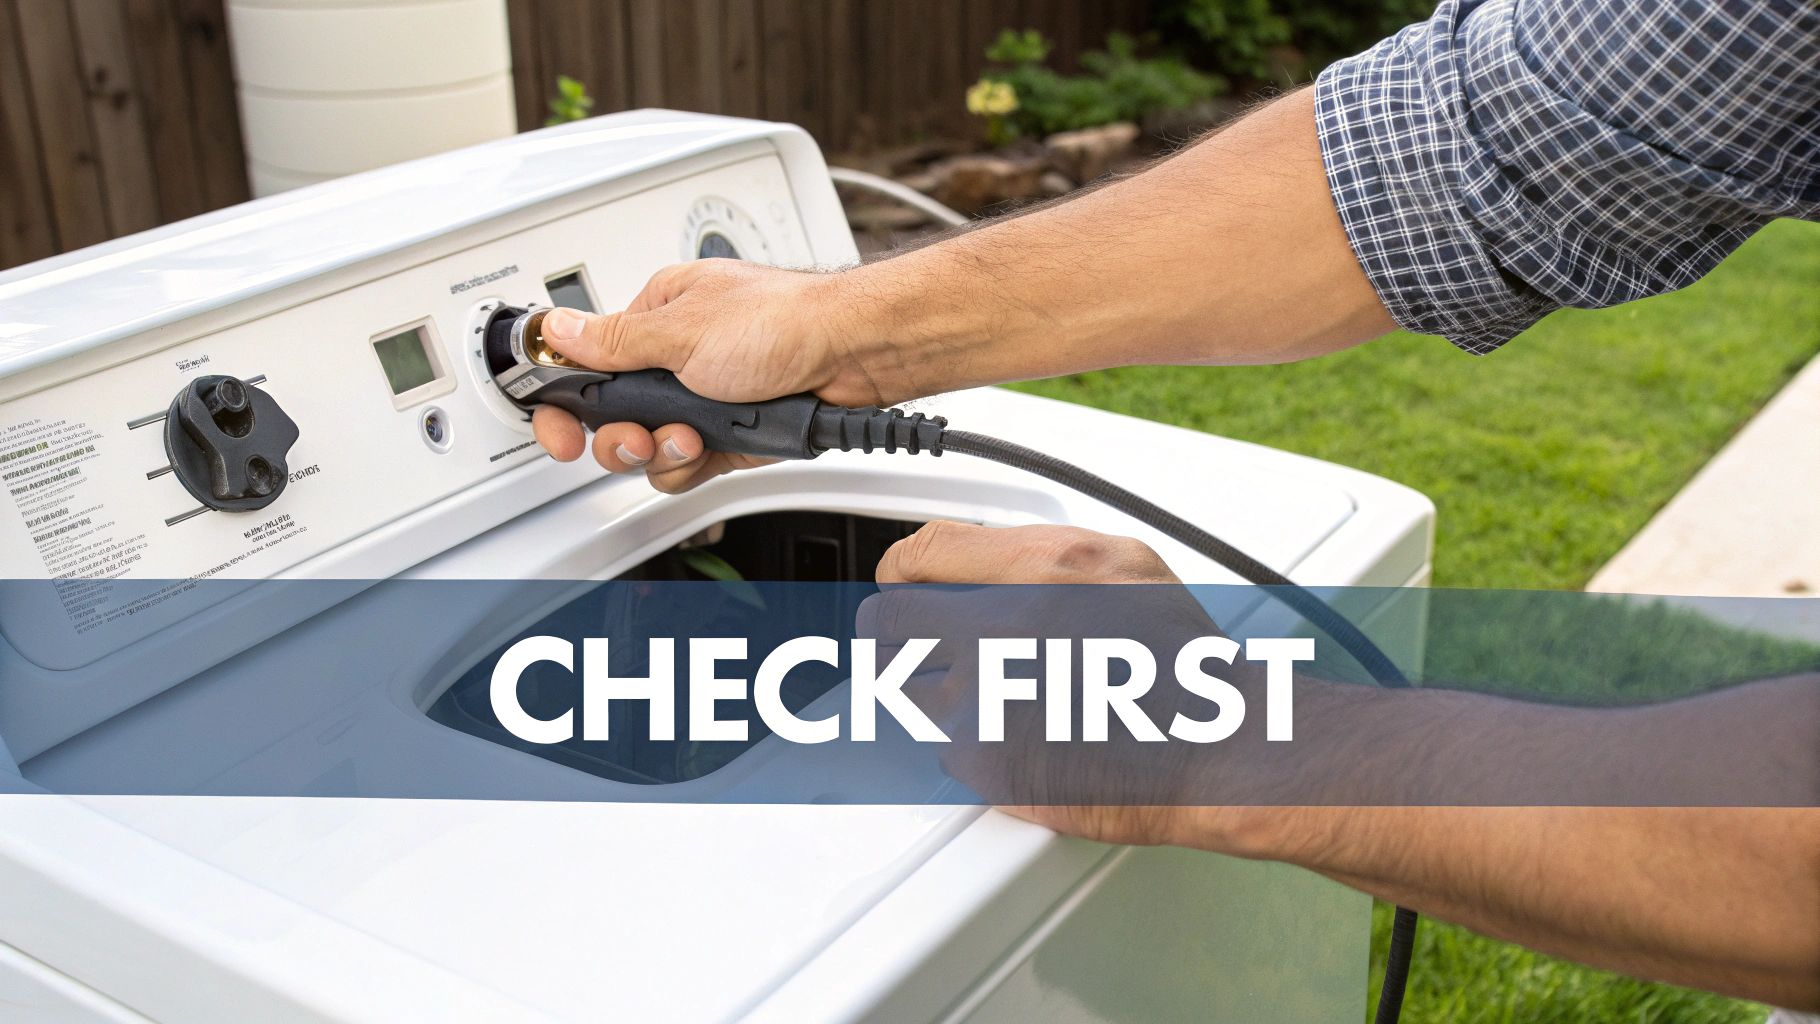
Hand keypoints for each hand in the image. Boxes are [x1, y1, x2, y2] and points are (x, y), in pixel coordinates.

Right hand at [529, 260, 899, 492]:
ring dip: (660, 451)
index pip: (587, 361)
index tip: (557, 429)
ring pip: (649, 446)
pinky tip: (707, 450)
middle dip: (620, 435)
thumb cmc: (783, 322)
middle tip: (636, 437)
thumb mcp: (682, 331)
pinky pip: (686, 465)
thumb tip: (558, 328)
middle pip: (612, 415)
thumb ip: (613, 342)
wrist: (851, 356)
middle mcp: (676, 357)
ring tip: (688, 436)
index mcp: (657, 316)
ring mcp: (703, 397)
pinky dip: (690, 466)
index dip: (562, 399)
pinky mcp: (729, 434)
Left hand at [863, 522, 1213, 846]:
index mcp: (1038, 566)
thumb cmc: (1180, 660)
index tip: (903, 586)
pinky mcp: (988, 761)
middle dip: (894, 633)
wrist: (1214, 743)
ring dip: (933, 694)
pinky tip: (1017, 740)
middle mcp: (1004, 626)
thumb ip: (1038, 554)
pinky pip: (942, 749)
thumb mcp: (1122, 564)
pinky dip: (969, 748)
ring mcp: (990, 696)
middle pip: (887, 621)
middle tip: (912, 645)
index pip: (918, 554)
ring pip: (905, 689)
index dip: (901, 572)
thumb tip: (979, 556)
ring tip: (986, 699)